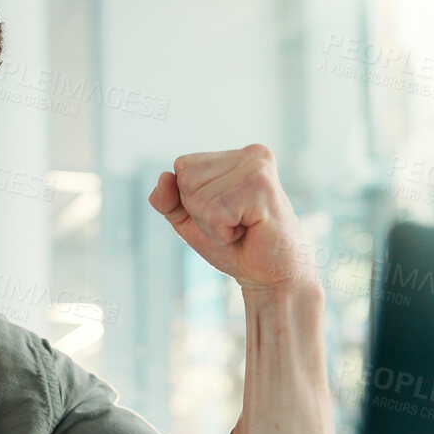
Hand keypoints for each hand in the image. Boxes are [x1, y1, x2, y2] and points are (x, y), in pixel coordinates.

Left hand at [147, 144, 318, 292]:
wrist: (270, 278)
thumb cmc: (236, 248)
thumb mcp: (191, 220)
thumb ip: (169, 200)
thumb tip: (163, 177)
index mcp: (237, 156)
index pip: (182, 167)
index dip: (192, 201)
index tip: (225, 215)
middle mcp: (251, 154)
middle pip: (186, 180)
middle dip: (201, 213)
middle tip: (235, 225)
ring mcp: (258, 167)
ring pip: (197, 198)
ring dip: (213, 225)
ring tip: (242, 228)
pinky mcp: (261, 187)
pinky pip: (213, 212)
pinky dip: (222, 232)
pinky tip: (248, 231)